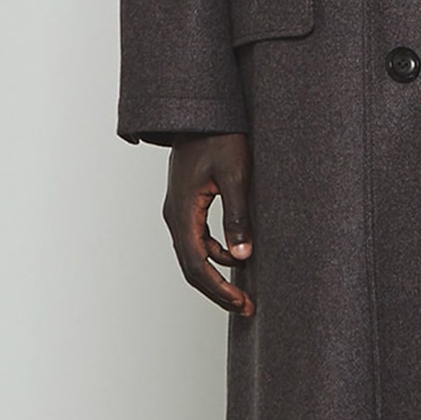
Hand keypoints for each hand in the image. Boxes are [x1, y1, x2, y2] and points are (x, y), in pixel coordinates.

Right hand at [163, 132, 255, 314]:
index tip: (241, 303)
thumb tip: (242, 257)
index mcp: (183, 211)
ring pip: (193, 255)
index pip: (196, 264)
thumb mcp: (236, 175)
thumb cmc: (219, 137)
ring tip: (244, 288)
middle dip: (217, 290)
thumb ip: (237, 216)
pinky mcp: (187, 205)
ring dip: (217, 274)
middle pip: (191, 266)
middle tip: (245, 306)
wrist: (201, 113)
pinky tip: (237, 257)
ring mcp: (179, 211)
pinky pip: (198, 240)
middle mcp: (175, 215)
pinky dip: (216, 254)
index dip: (218, 289)